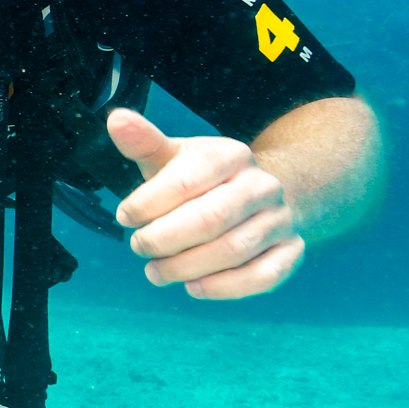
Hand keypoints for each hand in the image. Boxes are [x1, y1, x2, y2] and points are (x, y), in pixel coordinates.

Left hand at [108, 108, 301, 299]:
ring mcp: (281, 220)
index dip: (149, 203)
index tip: (125, 217)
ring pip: (234, 250)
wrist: (256, 196)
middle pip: (212, 218)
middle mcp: (263, 186)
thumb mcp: (172, 156)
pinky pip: (262, 277)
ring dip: (186, 267)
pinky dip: (223, 287)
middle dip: (165, 239)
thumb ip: (143, 142)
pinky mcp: (290, 252)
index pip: (188, 179)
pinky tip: (193, 286)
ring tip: (156, 271)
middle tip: (139, 247)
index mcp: (232, 155)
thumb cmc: (201, 180)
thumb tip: (117, 120)